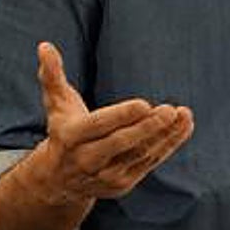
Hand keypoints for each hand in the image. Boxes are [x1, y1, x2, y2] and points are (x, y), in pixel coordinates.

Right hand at [28, 41, 194, 204]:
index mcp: (70, 137)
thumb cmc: (63, 129)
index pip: (99, 126)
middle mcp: (87, 160)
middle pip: (122, 143)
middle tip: (170, 110)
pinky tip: (184, 126)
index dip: (121, 116)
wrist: (58, 180)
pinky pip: (149, 163)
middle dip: (147, 128)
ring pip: (140, 154)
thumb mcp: (56, 103)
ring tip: (184, 115)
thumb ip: (52, 75)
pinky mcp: (122, 184)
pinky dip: (169, 145)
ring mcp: (106, 176)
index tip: (144, 104)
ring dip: (165, 136)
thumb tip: (45, 45)